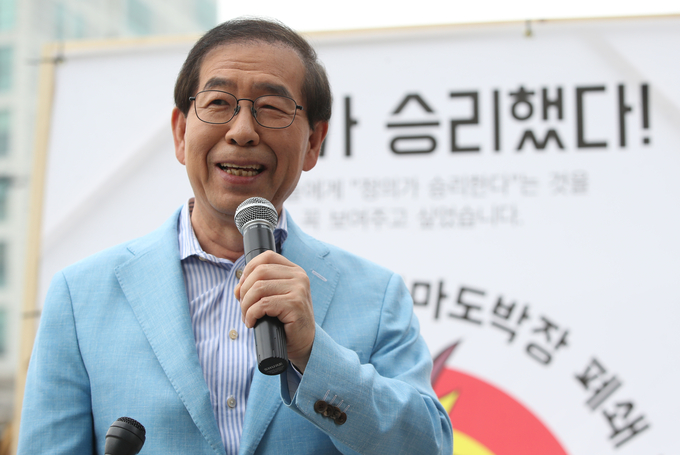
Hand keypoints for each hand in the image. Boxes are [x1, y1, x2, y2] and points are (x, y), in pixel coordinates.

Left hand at [234, 250, 314, 371]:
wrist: (303, 342)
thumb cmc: (286, 320)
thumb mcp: (272, 298)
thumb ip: (257, 287)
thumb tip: (238, 288)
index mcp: (294, 270)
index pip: (266, 256)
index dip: (248, 269)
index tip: (242, 288)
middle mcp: (299, 276)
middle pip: (259, 272)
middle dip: (244, 291)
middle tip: (243, 308)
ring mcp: (298, 289)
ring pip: (259, 288)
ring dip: (246, 305)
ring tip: (247, 317)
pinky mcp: (295, 304)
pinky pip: (263, 304)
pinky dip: (251, 314)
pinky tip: (252, 322)